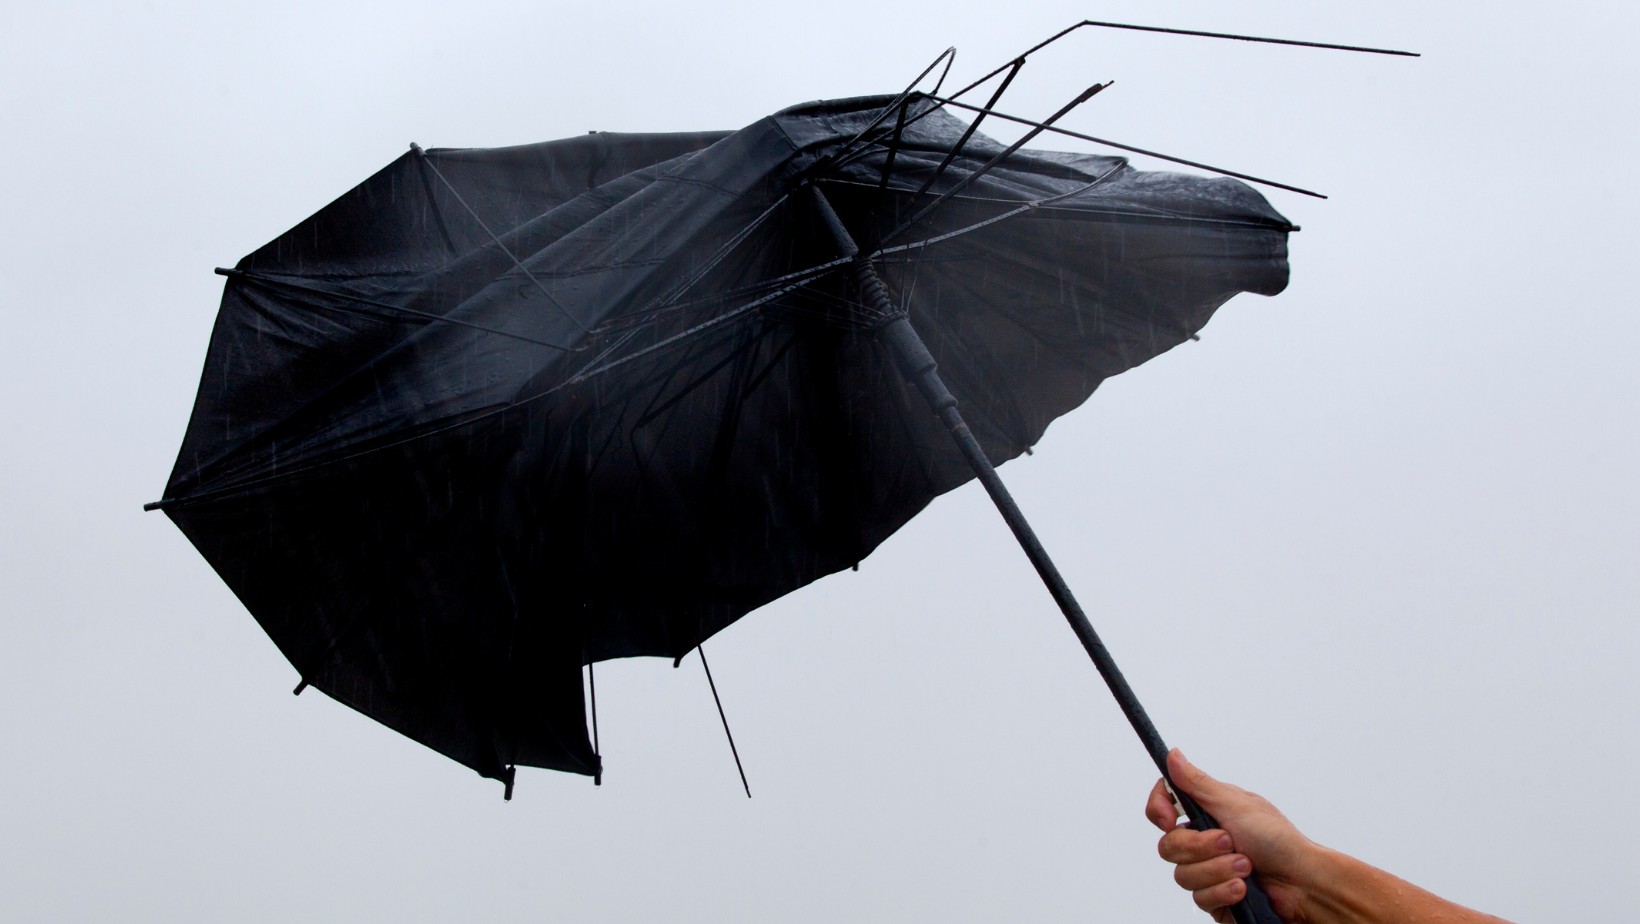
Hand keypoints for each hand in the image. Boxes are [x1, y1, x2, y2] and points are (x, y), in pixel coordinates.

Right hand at [1145, 749, 1317, 922]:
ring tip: (1247, 867)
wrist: (1302, 883)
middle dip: (1201, 847)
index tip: (1169, 819)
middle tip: (1230, 842)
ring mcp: (1207, 871)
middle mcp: (1202, 842)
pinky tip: (1243, 888)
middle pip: (1168, 846)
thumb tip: (1173, 755)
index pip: (1162, 808)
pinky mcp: (1215, 898)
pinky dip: (1224, 892)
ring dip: (1218, 871)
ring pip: (1183, 876)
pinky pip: (1200, 898)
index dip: (1159, 811)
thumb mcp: (1234, 804)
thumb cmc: (1278, 839)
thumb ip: (1197, 783)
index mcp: (1205, 814)